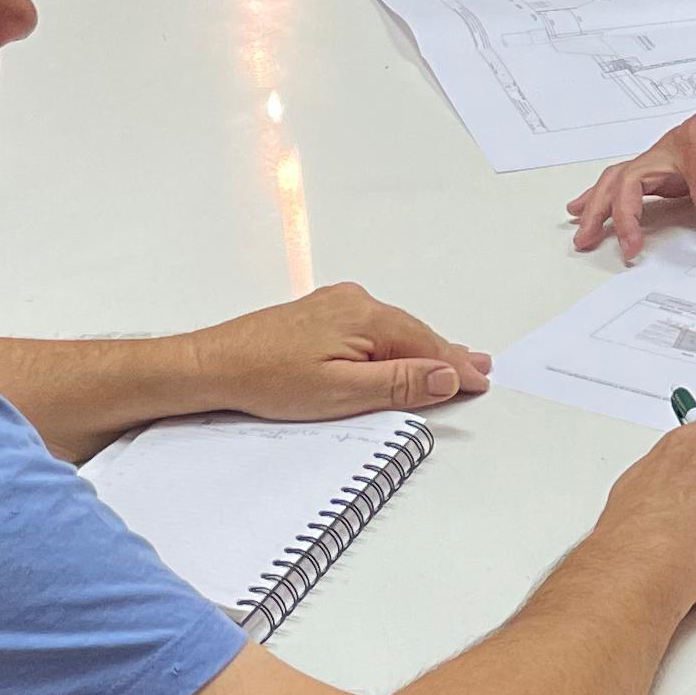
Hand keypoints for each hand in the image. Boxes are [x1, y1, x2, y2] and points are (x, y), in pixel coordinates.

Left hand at [180, 284, 491, 419]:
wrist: (215, 364)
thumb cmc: (269, 380)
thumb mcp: (340, 393)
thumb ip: (397, 383)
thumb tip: (445, 374)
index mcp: (365, 318)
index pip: (426, 345)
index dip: (454, 367)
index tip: (480, 381)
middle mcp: (354, 302)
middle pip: (413, 333)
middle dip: (446, 354)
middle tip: (480, 367)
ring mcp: (336, 304)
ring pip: (393, 329)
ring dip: (422, 348)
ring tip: (451, 361)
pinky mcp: (320, 313)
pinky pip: (372, 328)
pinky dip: (394, 341)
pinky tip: (401, 349)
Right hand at [565, 60, 695, 263]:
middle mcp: (673, 143)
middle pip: (634, 179)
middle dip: (626, 216)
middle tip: (628, 250)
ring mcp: (663, 154)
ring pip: (619, 180)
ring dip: (600, 208)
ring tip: (586, 237)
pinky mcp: (661, 165)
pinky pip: (625, 181)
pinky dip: (603, 197)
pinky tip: (583, 211)